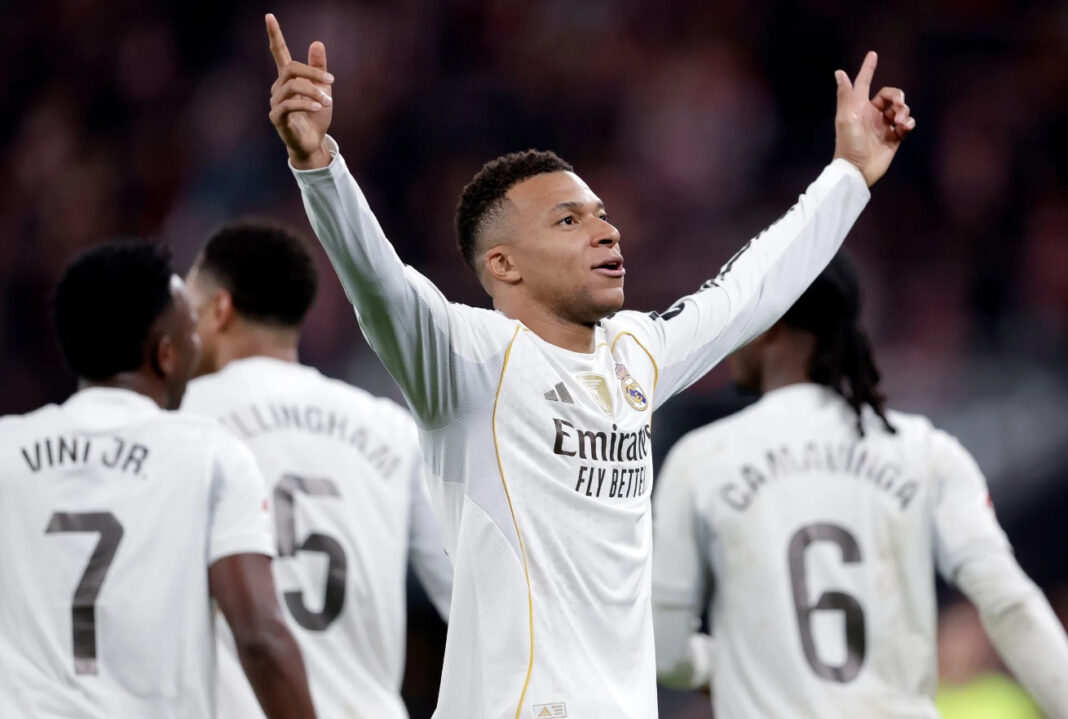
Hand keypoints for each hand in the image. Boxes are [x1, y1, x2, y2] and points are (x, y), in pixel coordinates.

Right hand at [266, 13, 333, 169]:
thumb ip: (319, 68)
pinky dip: (305, 103)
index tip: (269, 16)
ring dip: (313, 90)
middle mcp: (278, 88)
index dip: (274, 35)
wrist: (313, 143)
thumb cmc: (316, 117)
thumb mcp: (323, 90)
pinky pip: (289, 105)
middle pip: (291, 68)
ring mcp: (276, 102)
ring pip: (291, 86)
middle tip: (331, 82)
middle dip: (313, 73)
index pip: (278, 53)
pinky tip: (318, 105)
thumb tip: (317, 43)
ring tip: (327, 100)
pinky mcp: (277, 117)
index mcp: (288, 79)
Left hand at [832, 51, 915, 186]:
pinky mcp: (893, 138)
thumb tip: (839, 72)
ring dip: (904, 111)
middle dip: (898, 96)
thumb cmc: (848, 143)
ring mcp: (883, 126)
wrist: (858, 170)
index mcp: (859, 107)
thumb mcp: (846, 117)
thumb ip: (845, 95)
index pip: (864, 83)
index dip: (868, 69)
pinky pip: (906, 124)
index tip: (873, 54)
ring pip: (901, 109)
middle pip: (891, 95)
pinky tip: (905, 127)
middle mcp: (872, 114)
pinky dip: (909, 123)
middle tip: (898, 104)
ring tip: (899, 121)